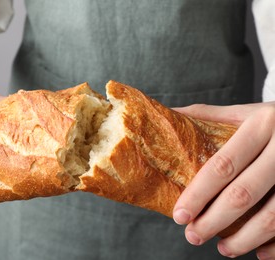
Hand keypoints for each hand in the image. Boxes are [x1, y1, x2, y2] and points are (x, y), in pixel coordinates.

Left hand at [173, 102, 274, 258]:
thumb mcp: (248, 111)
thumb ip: (210, 116)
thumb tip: (169, 117)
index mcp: (262, 125)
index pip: (223, 165)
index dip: (199, 194)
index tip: (180, 215)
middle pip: (244, 194)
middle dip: (214, 221)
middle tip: (193, 236)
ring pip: (273, 217)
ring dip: (245, 239)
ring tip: (224, 249)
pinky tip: (260, 252)